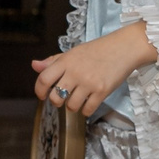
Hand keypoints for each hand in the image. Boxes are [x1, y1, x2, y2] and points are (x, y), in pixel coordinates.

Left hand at [31, 22, 157, 118]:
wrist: (124, 48)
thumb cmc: (98, 50)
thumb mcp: (74, 52)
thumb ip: (53, 61)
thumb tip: (34, 65)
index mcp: (66, 61)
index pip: (43, 79)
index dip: (39, 91)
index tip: (42, 95)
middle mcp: (75, 72)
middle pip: (55, 97)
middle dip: (56, 102)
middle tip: (62, 99)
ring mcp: (89, 83)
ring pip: (71, 106)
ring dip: (73, 107)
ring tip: (78, 100)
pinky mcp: (102, 91)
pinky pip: (88, 109)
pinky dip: (86, 110)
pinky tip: (89, 103)